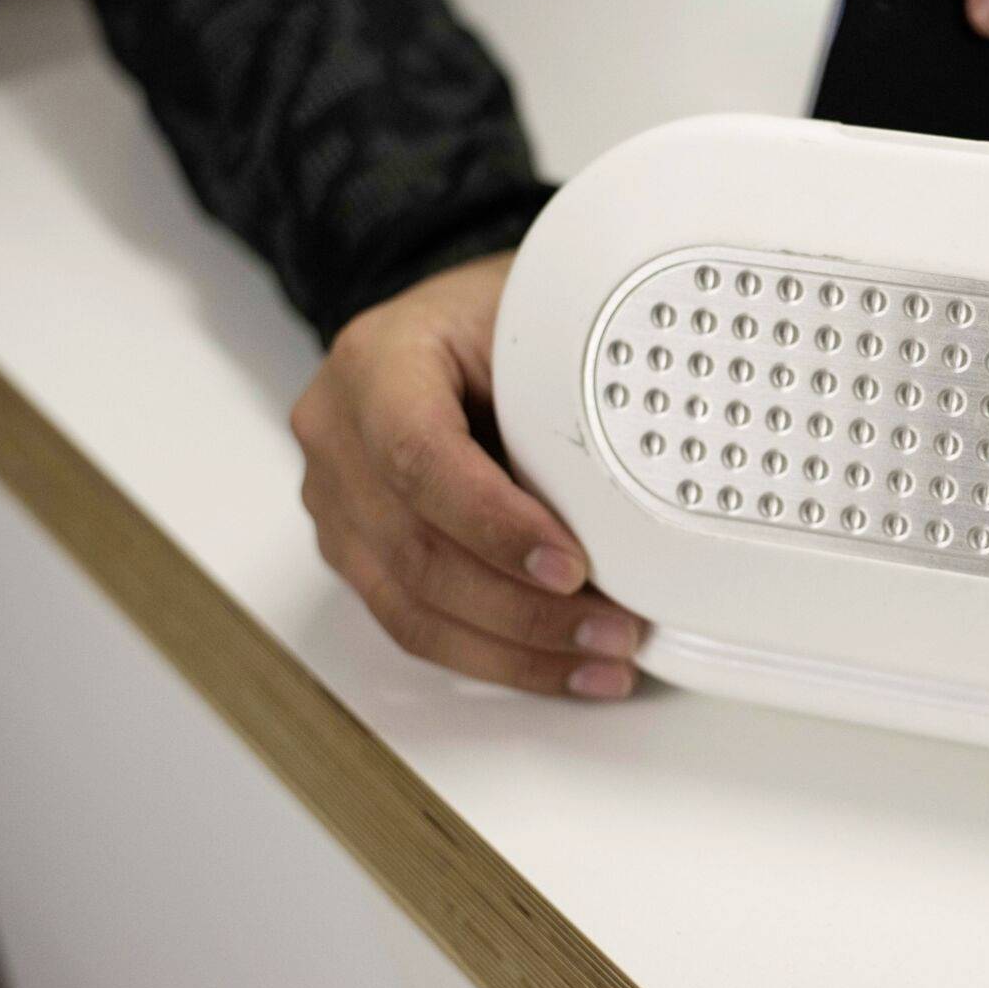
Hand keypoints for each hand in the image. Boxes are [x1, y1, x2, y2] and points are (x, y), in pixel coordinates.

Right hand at [291, 252, 643, 698]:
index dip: (494, 523)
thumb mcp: (527, 319)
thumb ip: (560, 384)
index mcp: (373, 364)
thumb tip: (652, 470)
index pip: (418, 455)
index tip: (572, 565)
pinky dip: (499, 658)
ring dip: (519, 651)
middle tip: (613, 628)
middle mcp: (336, 438)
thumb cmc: (491, 321)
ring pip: (414, 608)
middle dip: (523, 608)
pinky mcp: (358, 555)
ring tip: (604, 661)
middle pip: (417, 551)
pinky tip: (565, 668)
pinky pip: (419, 626)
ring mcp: (337, 505)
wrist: (442, 331)